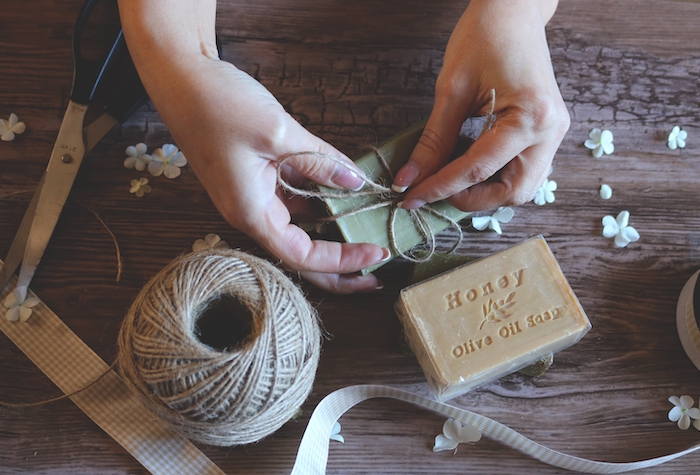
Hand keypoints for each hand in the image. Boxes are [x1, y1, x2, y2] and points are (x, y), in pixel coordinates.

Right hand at [119, 1, 388, 293]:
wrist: (180, 79)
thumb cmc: (217, 104)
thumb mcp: (278, 132)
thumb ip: (320, 161)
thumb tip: (357, 180)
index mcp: (251, 213)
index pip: (303, 257)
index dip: (342, 261)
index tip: (377, 253)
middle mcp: (250, 214)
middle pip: (300, 255)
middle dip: (339, 267)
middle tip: (376, 271)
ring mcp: (251, 198)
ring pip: (298, 229)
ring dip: (332, 233)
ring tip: (369, 232)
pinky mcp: (254, 181)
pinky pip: (292, 203)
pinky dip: (319, 204)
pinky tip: (345, 198)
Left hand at [393, 0, 569, 211]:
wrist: (512, 10)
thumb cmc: (484, 37)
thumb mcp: (451, 90)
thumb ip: (432, 141)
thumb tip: (408, 179)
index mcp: (531, 117)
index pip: (478, 169)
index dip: (439, 187)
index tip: (410, 197)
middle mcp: (550, 131)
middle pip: (512, 192)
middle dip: (471, 199)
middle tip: (434, 189)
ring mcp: (553, 134)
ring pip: (521, 188)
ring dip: (484, 192)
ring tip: (450, 177)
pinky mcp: (546, 133)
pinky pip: (523, 172)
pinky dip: (495, 178)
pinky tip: (469, 166)